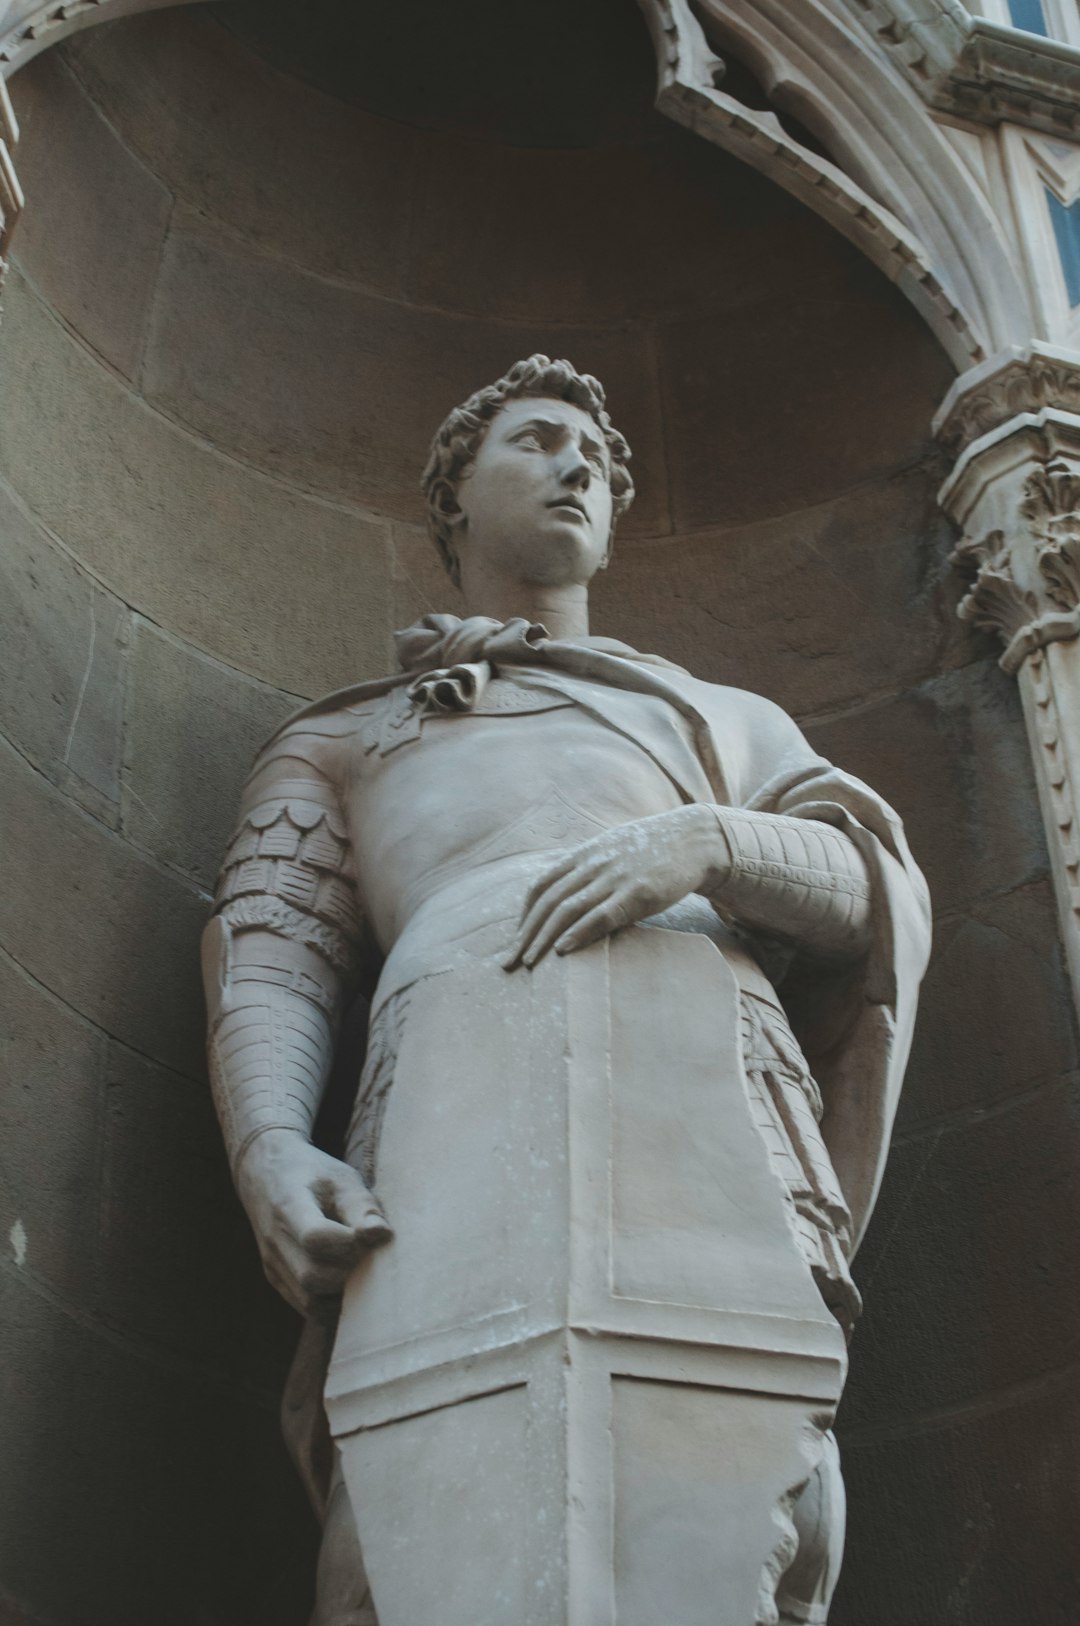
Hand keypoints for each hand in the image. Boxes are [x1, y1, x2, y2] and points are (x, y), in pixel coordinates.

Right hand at [235, 1128, 391, 1318]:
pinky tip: (351, 1285)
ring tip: (363, 1271)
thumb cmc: (312, 1174)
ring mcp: (272, 1265)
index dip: (348, 1245)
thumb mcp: (340, 1177)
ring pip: (310, 1301)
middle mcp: (274, 1241)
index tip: (373, 1235)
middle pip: (312, 1277)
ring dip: (343, 1295)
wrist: (265, 1176)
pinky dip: (333, 1304)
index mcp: (288, 1206)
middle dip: (350, 1273)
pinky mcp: (277, 1279)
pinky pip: (307, 1306)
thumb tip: (382, 1236)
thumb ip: (361, 1206)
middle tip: (372, 1257)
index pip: (314, 1238)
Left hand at [504, 804, 723, 970]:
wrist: (693, 839)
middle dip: (525, 934)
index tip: (516, 938)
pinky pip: (601, 915)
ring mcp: (613, 878)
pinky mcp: (637, 893)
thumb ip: (588, 869)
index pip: (541, 885)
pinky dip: (578, 933)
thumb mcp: (612, 851)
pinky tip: (564, 950)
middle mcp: (593, 864)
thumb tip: (568, 894)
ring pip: (567, 910)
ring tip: (529, 963)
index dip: (524, 914)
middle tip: (509, 962)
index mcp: (584, 854)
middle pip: (547, 902)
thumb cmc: (652, 850)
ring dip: (543, 939)